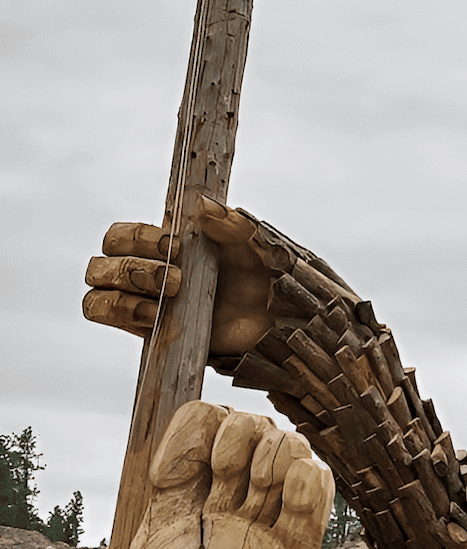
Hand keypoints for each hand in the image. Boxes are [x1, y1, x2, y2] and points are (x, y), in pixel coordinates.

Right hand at [83, 197, 272, 357]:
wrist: (276, 321)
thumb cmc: (260, 278)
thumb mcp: (251, 244)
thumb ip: (230, 222)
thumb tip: (201, 205)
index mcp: (161, 247)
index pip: (120, 237)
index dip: (138, 238)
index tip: (176, 245)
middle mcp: (145, 273)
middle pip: (102, 264)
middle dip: (132, 268)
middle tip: (176, 279)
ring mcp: (143, 304)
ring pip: (97, 293)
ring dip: (122, 295)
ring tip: (164, 302)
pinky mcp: (148, 332)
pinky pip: (108, 319)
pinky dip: (122, 314)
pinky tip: (154, 317)